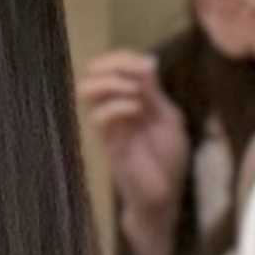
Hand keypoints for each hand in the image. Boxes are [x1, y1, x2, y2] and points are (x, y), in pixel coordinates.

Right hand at [80, 51, 190, 252]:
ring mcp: (108, 127)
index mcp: (129, 100)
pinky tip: (137, 110)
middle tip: (137, 75)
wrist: (164, 196)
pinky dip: (119, 106)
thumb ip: (154, 92)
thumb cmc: (167, 160)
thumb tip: (146, 60)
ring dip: (111, 83)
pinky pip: (99, 117)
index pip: (113, 67)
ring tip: (134, 91)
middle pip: (93, 73)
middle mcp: (113, 110)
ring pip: (87, 91)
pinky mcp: (109, 144)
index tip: (146, 63)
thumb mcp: (167, 118)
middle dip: (113, 64)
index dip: (124, 57)